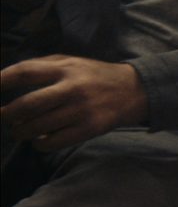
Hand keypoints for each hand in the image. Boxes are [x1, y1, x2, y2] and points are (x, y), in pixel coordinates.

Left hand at [0, 55, 147, 149]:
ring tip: (20, 130)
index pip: (25, 72)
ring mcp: (81, 110)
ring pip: (37, 127)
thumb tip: (4, 78)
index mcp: (65, 68)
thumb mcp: (71, 62)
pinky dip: (40, 144)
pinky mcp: (90, 128)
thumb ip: (42, 66)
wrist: (135, 90)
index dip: (1, 81)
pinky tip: (40, 140)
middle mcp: (72, 88)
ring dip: (21, 132)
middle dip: (7, 114)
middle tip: (3, 117)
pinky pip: (54, 142)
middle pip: (27, 105)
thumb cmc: (94, 75)